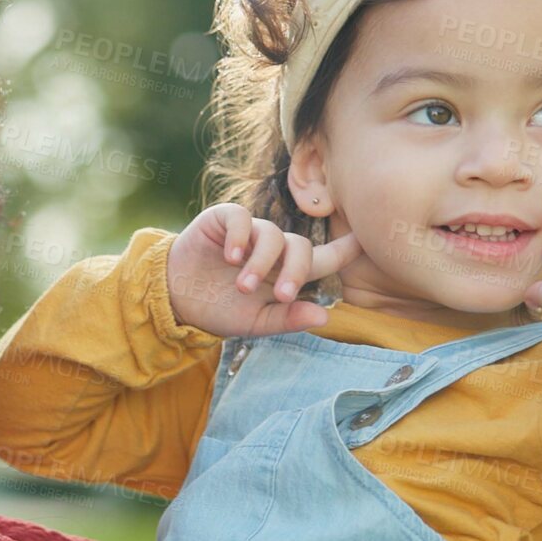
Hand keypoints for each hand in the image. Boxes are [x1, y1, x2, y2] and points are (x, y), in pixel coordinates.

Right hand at [167, 203, 364, 337]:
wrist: (174, 297)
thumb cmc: (218, 309)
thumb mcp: (254, 322)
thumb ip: (288, 318)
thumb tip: (325, 316)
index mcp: (285, 273)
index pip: (324, 259)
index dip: (346, 249)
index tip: (367, 241)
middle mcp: (272, 249)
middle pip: (300, 248)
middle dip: (295, 271)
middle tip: (281, 295)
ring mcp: (250, 232)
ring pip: (273, 235)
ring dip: (262, 262)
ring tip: (244, 285)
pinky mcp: (225, 219)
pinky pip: (243, 219)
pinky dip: (241, 237)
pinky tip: (231, 257)